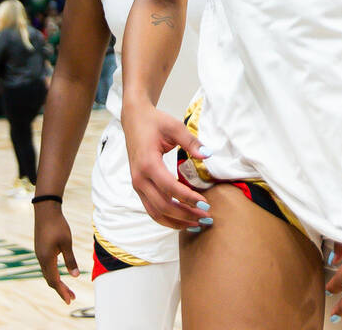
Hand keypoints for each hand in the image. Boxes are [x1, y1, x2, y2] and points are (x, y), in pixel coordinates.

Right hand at [33, 201, 79, 302]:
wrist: (46, 210)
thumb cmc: (57, 225)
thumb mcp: (66, 243)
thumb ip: (70, 260)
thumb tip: (75, 276)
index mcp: (47, 259)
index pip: (55, 281)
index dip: (62, 291)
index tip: (70, 300)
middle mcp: (41, 258)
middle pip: (50, 279)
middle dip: (61, 289)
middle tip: (72, 297)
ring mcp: (39, 254)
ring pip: (47, 273)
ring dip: (57, 282)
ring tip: (67, 288)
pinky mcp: (40, 249)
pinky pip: (46, 266)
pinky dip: (53, 274)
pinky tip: (59, 273)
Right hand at [122, 101, 210, 229]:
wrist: (134, 119)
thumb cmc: (154, 122)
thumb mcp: (174, 127)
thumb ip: (191, 142)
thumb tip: (207, 154)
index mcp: (148, 163)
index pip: (170, 188)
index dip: (188, 199)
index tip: (206, 204)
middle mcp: (140, 178)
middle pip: (163, 206)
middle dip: (186, 215)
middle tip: (206, 217)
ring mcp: (137, 184)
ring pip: (155, 212)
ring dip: (176, 221)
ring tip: (196, 223)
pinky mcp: (138, 187)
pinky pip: (151, 209)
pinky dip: (166, 218)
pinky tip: (182, 219)